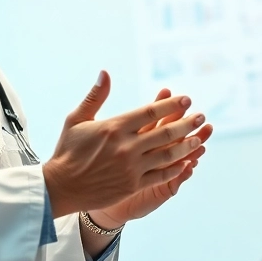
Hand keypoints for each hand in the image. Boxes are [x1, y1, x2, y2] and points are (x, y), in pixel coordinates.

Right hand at [43, 72, 203, 217]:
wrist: (60, 187)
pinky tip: (187, 162)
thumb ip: (96, 96)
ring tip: (199, 137)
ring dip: (186, 145)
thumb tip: (105, 72)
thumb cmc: (67, 150)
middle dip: (186, 123)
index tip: (186, 98)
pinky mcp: (132, 186)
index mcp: (114, 127)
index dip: (171, 104)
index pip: (150, 112)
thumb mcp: (77, 119)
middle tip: (201, 115)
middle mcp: (126, 147)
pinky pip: (161, 175)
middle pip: (165, 132)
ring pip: (167, 155)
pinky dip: (176, 168)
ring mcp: (131, 168)